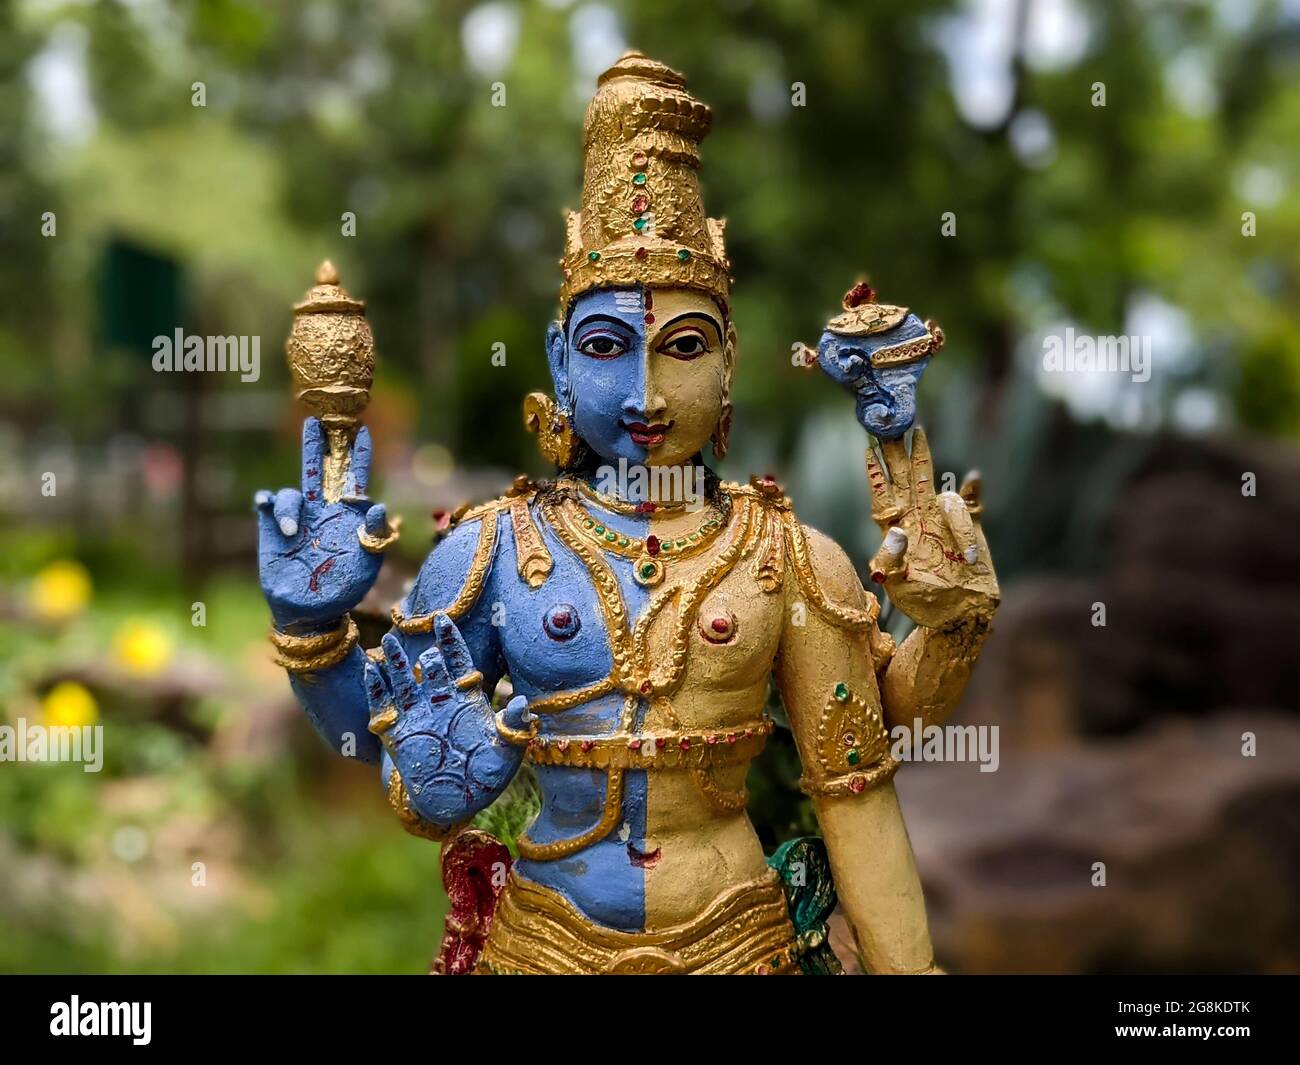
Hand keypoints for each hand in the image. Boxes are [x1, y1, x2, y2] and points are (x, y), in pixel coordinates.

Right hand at [256, 417, 390, 628]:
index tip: (363, 431)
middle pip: (319, 470)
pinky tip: (265, 503)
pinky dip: (267, 502)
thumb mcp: (369, 560)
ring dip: (291, 505)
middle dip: (317, 446)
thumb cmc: (345, 585)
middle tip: (317, 422)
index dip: (358, 455)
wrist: (314, 611)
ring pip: (292, 492)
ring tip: (293, 532)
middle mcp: (321, 510)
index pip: (353, 477)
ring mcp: (297, 519)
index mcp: (347, 514)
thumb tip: (379, 504)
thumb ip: (376, 532)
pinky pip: (267, 506)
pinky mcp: (273, 530)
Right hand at [365, 616, 528, 823]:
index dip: (450, 640)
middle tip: (426, 648)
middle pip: (430, 667)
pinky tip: (371, 669)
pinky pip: (383, 704)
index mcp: (466, 696)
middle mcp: (439, 699)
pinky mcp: (396, 732)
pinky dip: (376, 687)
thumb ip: (515, 726)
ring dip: (396, 661)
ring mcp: (416, 714)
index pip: (457, 660)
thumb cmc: (487, 775)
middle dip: (428, 655)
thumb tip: (524, 704)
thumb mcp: (508, 750)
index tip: (443, 619)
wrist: (457, 802)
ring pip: (404, 680)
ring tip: (389, 640)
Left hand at [865, 428, 998, 627]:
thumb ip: (892, 558)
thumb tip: (896, 531)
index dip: (877, 469)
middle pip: (909, 476)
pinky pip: (971, 502)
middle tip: (898, 423)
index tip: (869, 444)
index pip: (884, 491)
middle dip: (903, 451)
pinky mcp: (970, 526)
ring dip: (955, 519)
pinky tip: (973, 480)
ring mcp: (944, 519)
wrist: (959, 615)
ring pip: (943, 494)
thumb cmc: (924, 602)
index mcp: (898, 527)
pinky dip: (973, 490)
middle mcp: (919, 516)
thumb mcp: (898, 584)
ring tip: (965, 558)